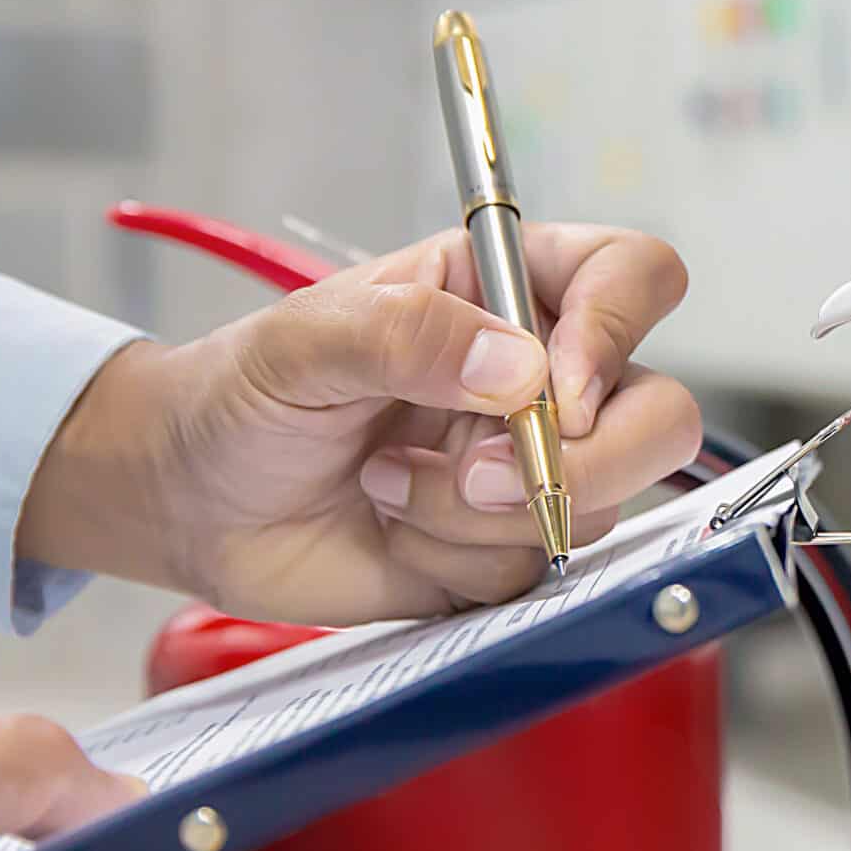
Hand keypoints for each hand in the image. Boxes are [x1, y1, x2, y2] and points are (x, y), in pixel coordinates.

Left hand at [19, 224, 701, 622]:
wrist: (189, 503)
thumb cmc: (240, 395)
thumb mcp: (305, 340)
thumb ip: (410, 335)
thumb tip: (522, 370)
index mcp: (510, 292)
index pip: (635, 279)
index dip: (621, 330)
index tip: (560, 387)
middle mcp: (545, 378)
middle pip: (661, 415)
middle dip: (585, 461)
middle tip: (478, 474)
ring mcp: (536, 468)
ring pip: (601, 505)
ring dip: (486, 515)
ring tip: (390, 487)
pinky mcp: (511, 547)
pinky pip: (540, 571)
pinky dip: (461, 560)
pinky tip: (397, 529)